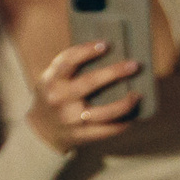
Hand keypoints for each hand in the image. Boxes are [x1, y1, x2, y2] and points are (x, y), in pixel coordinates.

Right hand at [29, 40, 144, 151]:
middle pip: (90, 82)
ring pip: (104, 112)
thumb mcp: (52, 78)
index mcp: (52, 80)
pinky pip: (106, 131)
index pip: (68, 60)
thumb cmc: (54, 95)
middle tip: (134, 65)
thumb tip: (108, 51)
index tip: (106, 44)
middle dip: (114, 72)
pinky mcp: (81, 135)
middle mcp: (60, 99)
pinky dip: (121, 124)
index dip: (86, 51)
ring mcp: (71, 119)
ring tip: (137, 95)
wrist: (42, 130)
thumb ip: (71, 67)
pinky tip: (132, 116)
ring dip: (124, 104)